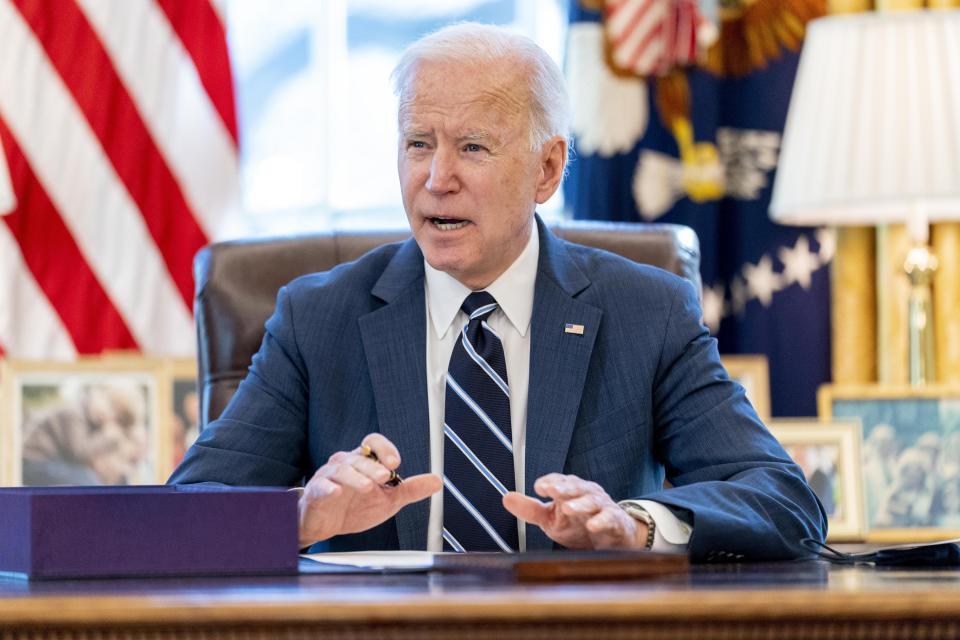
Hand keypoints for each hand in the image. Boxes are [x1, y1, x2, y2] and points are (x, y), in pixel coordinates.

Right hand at [297, 434, 440, 547]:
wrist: (325, 525)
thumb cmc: (354, 507)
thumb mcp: (388, 500)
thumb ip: (410, 489)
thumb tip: (436, 481)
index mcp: (364, 462)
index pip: (373, 444)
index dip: (384, 448)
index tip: (395, 462)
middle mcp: (346, 464)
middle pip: (359, 457)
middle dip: (373, 467)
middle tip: (385, 476)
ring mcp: (329, 477)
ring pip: (341, 470)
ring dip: (355, 478)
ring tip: (367, 487)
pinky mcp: (316, 493)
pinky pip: (321, 486)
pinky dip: (328, 488)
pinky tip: (336, 493)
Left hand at [502, 473, 647, 549]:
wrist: (612, 540)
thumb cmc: (579, 525)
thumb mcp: (552, 519)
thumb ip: (530, 509)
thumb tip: (506, 498)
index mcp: (570, 490)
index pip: (559, 481)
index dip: (550, 483)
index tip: (539, 487)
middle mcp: (586, 494)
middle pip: (575, 487)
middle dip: (564, 487)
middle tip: (552, 490)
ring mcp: (602, 507)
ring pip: (592, 501)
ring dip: (580, 504)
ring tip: (568, 508)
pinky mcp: (615, 522)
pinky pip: (610, 519)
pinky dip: (602, 521)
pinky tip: (593, 525)